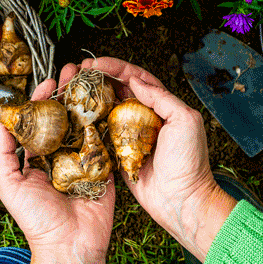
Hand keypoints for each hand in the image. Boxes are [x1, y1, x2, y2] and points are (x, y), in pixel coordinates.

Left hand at [0, 63, 114, 263]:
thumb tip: (2, 121)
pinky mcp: (104, 166)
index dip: (43, 99)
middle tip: (75, 70)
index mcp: (38, 158)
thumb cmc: (36, 219)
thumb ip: (4, 152)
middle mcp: (61, 156)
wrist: (69, 245)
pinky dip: (108, 121)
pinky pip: (106, 140)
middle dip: (69, 93)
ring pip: (86, 123)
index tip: (48, 81)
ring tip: (92, 77)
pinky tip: (110, 100)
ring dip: (89, 100)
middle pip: (65, 117)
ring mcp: (84, 159)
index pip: (40, 121)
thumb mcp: (9, 184)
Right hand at [81, 57, 235, 261]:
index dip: (116, 67)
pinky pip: (101, 134)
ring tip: (73, 88)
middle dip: (99, 78)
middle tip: (79, 71)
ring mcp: (130, 135)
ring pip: (107, 109)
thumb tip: (136, 81)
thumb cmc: (188, 161)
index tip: (96, 63)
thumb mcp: (184, 121)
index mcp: (162, 106)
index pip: (137, 78)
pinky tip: (76, 115)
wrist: (182, 200)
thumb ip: (161, 98)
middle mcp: (144, 117)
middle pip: (118, 90)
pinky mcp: (119, 153)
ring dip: (91, 98)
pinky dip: (89, 123)